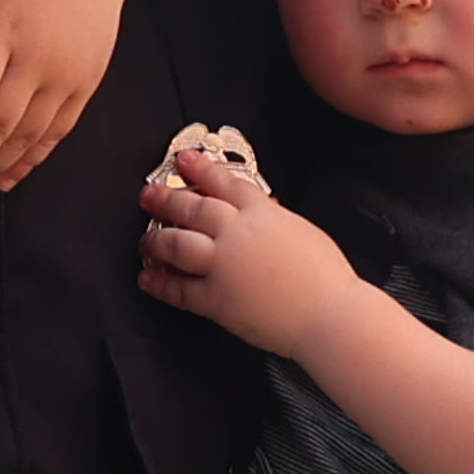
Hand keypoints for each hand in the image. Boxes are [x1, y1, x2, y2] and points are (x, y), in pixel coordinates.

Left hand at [135, 145, 364, 354]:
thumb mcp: (301, 231)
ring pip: (177, 244)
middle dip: (165, 199)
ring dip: (156, 239)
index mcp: (262, 213)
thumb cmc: (325, 278)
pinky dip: (160, 282)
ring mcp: (223, 266)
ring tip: (145, 239)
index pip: (224, 183)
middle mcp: (237, 234)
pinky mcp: (216, 300)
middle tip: (148, 195)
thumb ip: (273, 219)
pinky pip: (179, 289)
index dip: (200, 169)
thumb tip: (260, 211)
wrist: (327, 315)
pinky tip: (147, 277)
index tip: (184, 159)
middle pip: (192, 208)